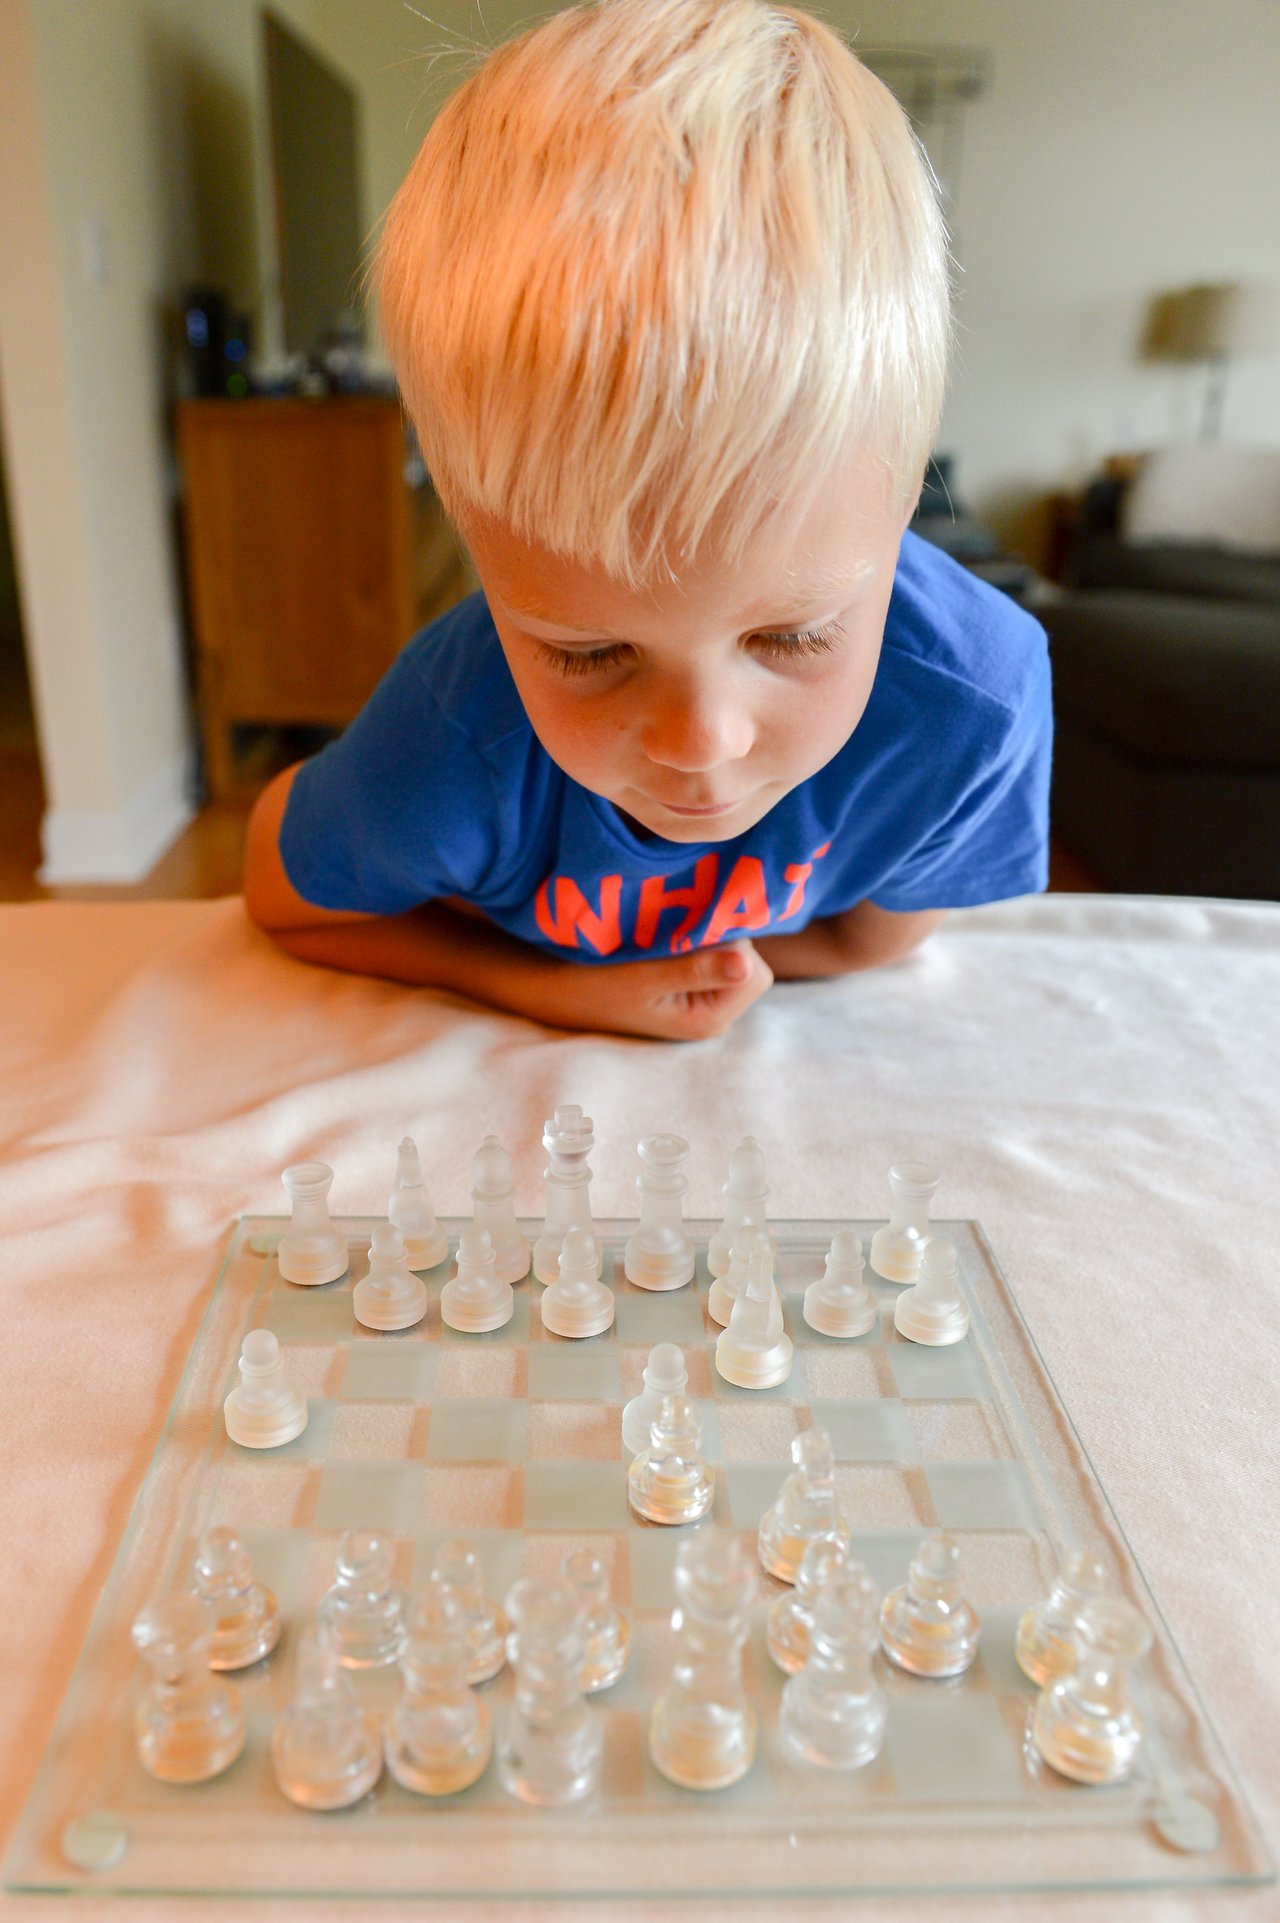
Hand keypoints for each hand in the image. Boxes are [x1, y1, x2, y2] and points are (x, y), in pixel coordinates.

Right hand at [539, 940, 773, 1041]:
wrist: (554, 989)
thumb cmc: (593, 984)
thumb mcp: (644, 977)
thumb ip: (696, 970)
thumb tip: (746, 966)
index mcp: (710, 1020)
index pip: (753, 970)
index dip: (727, 943)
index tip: (685, 934)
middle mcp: (715, 1014)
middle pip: (746, 959)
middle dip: (716, 937)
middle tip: (669, 932)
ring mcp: (703, 999)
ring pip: (729, 951)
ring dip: (702, 934)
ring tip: (661, 935)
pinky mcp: (690, 985)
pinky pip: (711, 952)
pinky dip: (692, 938)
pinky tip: (661, 940)